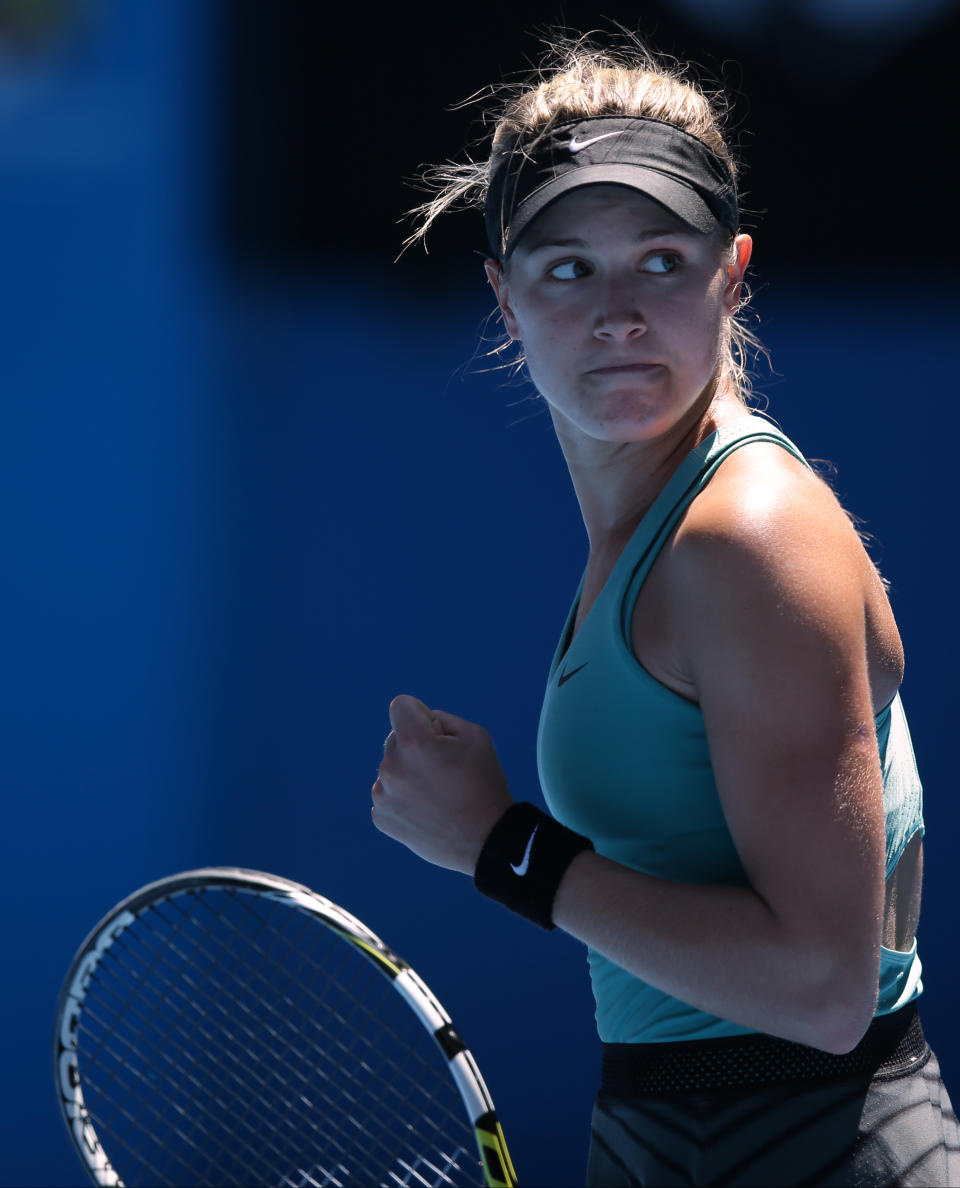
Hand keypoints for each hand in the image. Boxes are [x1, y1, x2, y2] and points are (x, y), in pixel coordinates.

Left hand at [372, 694, 514, 874]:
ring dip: (409, 772)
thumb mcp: (475, 735)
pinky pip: (388, 793)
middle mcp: (392, 767)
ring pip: (392, 767)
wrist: (487, 839)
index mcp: (414, 743)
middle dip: (417, 745)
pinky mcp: (382, 817)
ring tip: (438, 793)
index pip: (401, 706)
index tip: (438, 735)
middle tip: (445, 769)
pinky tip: (428, 809)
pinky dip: (404, 797)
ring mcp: (384, 795)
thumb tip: (421, 724)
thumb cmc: (484, 783)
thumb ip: (442, 719)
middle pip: (396, 738)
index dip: (422, 714)